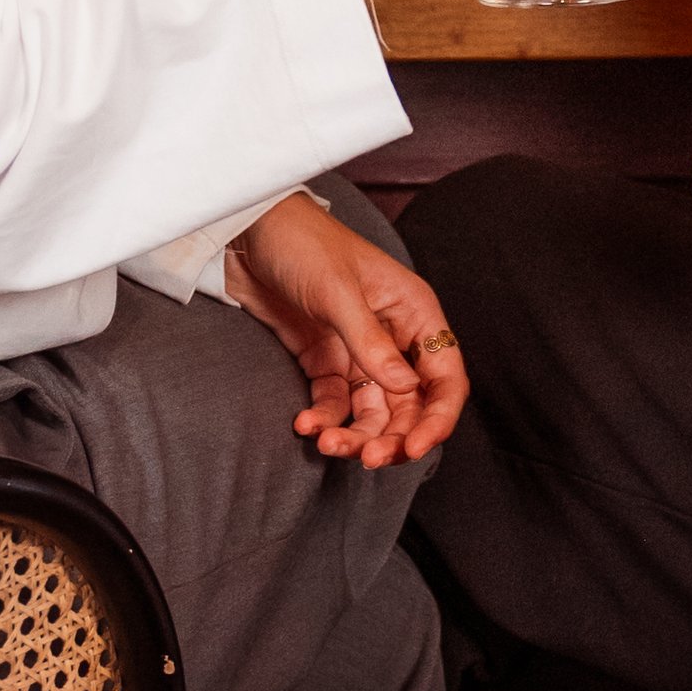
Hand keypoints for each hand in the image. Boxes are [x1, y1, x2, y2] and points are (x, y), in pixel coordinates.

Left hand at [221, 194, 467, 464]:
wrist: (247, 231)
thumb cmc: (303, 243)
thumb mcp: (338, 292)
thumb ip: (371, 343)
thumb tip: (406, 391)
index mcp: (414, 311)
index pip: (444, 375)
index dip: (438, 417)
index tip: (416, 447)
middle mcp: (392, 335)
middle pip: (409, 403)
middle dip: (392, 435)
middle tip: (369, 459)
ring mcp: (357, 349)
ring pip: (372, 409)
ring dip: (356, 434)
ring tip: (328, 444)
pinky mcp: (324, 358)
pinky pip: (334, 401)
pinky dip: (324, 417)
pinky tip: (306, 424)